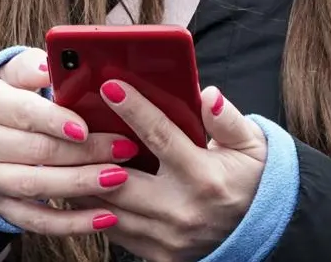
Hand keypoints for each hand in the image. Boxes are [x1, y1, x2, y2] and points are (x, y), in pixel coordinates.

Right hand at [0, 48, 140, 233]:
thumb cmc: (6, 97)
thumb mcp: (10, 73)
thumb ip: (31, 66)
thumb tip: (50, 66)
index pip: (22, 111)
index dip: (55, 120)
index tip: (85, 127)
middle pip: (37, 151)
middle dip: (85, 152)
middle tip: (123, 149)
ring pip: (38, 186)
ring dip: (82, 185)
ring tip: (118, 179)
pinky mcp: (1, 206)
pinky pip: (38, 221)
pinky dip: (71, 223)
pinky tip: (104, 218)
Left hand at [78, 81, 266, 261]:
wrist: (263, 231)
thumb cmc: (252, 179)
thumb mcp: (251, 144)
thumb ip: (227, 119)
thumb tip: (208, 95)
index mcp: (205, 176)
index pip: (160, 136)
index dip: (133, 109)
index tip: (109, 86)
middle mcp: (183, 209)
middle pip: (119, 179)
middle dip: (91, 153)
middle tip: (70, 126)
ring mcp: (169, 237)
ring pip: (109, 210)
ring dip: (85, 183)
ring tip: (68, 156)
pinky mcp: (160, 255)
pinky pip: (116, 232)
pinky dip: (96, 210)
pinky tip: (84, 188)